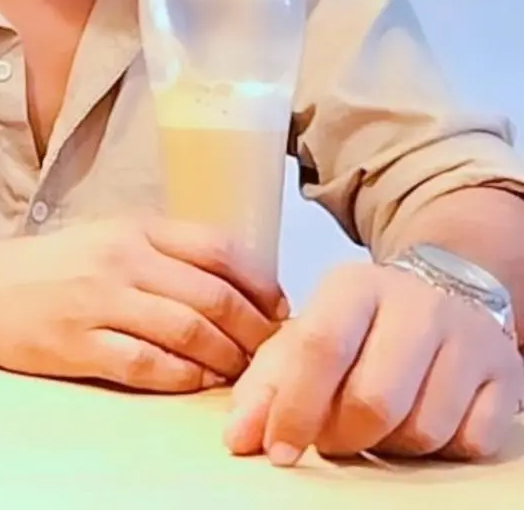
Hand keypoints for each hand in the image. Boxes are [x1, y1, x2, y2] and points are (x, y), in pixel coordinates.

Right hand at [0, 219, 287, 392]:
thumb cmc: (51, 265)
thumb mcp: (108, 237)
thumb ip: (163, 253)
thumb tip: (231, 285)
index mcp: (134, 228)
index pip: (218, 247)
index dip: (260, 281)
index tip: (278, 307)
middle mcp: (122, 259)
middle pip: (214, 294)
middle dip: (255, 330)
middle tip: (274, 351)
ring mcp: (100, 301)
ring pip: (189, 330)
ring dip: (226, 357)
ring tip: (240, 371)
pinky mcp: (79, 344)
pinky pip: (148, 364)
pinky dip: (183, 377)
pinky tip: (195, 381)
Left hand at [225, 262, 523, 464]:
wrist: (442, 293)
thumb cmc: (361, 323)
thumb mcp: (306, 332)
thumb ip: (266, 383)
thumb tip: (239, 439)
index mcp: (355, 285)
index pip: (319, 347)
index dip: (295, 408)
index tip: (277, 450)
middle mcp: (416, 305)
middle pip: (373, 399)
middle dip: (342, 436)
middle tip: (330, 439)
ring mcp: (467, 339)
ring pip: (423, 429)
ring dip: (388, 447)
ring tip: (373, 426)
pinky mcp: (506, 375)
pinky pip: (469, 442)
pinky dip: (439, 451)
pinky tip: (418, 422)